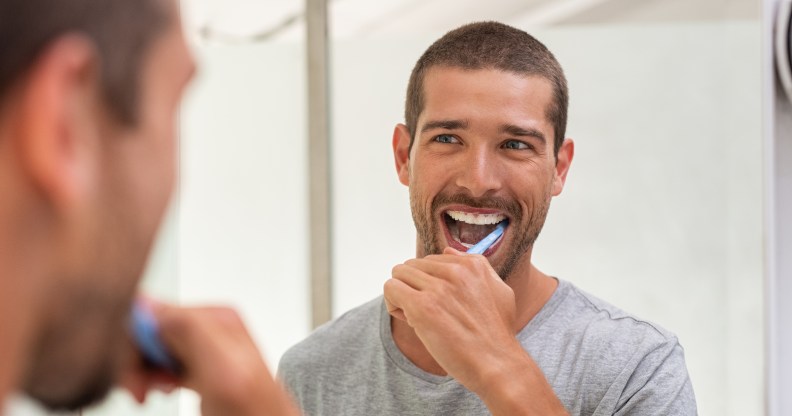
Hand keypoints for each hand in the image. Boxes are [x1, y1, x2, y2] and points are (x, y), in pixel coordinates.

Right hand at [121, 303, 299, 415]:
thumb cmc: (255, 411)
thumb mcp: (222, 365)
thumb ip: (189, 330)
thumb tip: (150, 304)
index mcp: (215, 317)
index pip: (154, 312)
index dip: (134, 341)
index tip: (131, 371)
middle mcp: (210, 328)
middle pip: (151, 331)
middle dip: (137, 360)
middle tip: (139, 389)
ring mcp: (205, 349)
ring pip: (153, 349)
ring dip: (143, 372)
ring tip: (149, 392)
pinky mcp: (201, 368)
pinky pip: (163, 364)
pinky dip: (154, 378)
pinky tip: (163, 389)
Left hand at [384, 248, 567, 414]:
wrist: (498, 364)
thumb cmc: (496, 334)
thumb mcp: (499, 291)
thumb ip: (475, 268)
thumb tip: (448, 252)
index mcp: (472, 264)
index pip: (431, 260)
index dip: (429, 283)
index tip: (440, 304)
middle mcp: (455, 271)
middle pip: (412, 266)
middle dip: (414, 288)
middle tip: (428, 313)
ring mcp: (438, 288)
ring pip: (399, 275)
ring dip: (403, 296)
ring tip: (418, 318)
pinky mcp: (422, 306)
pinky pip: (391, 289)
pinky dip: (393, 305)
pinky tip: (411, 321)